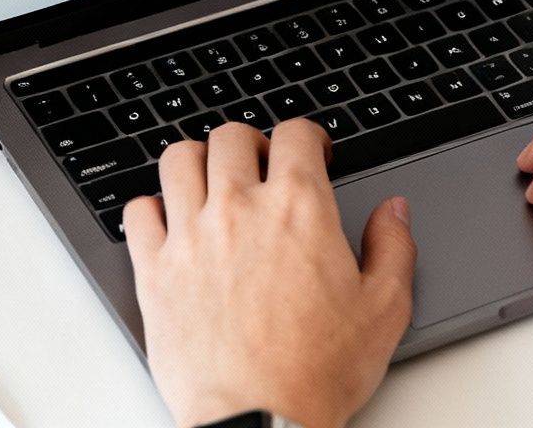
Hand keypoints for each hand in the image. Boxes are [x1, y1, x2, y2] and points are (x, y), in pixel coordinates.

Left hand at [125, 119, 415, 427]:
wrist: (261, 420)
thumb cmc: (317, 372)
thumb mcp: (384, 309)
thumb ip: (393, 247)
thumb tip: (394, 211)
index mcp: (298, 208)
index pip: (295, 134)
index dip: (308, 137)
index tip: (312, 154)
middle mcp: (239, 209)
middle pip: (231, 136)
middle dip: (252, 144)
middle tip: (262, 169)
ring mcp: (190, 236)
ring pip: (179, 160)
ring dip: (198, 162)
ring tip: (212, 184)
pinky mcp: (155, 270)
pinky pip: (138, 211)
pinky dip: (152, 208)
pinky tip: (171, 224)